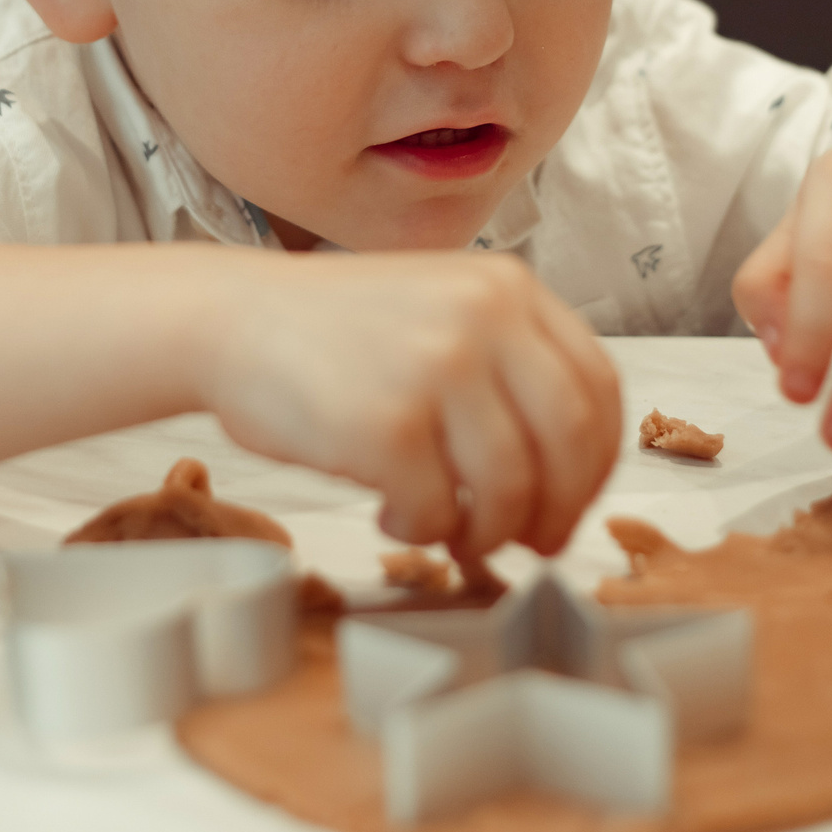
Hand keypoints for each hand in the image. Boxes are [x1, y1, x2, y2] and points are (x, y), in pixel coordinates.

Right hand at [195, 253, 621, 556]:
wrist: (232, 320)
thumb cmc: (335, 333)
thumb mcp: (443, 308)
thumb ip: (509, 365)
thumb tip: (569, 476)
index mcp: (508, 288)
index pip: (600, 387)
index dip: (598, 462)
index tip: (574, 499)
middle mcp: (484, 318)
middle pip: (570, 442)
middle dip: (559, 510)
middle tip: (534, 542)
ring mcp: (437, 368)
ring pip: (510, 488)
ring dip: (486, 531)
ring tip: (449, 531)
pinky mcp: (387, 423)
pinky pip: (438, 511)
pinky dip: (421, 531)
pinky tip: (392, 514)